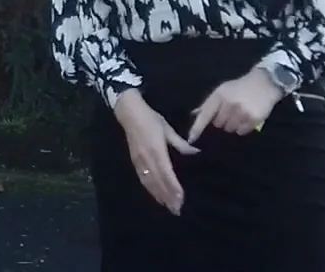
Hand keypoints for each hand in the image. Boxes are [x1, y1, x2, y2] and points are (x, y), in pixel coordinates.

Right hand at [112, 89, 199, 215]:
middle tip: (177, 210)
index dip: (174, 187)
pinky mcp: (135, 162)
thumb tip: (196, 152)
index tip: (181, 199)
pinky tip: (156, 197)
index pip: (167, 173)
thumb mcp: (167, 129)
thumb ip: (180, 143)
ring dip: (159, 196)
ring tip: (169, 207)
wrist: (129, 113)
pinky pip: (143, 179)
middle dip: (168, 197)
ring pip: (150, 183)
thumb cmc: (151, 119)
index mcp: (157, 150)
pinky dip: (150, 190)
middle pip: (158, 182)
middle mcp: (147, 158)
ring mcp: (139, 161)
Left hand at [187, 68, 284, 142]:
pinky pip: (242, 131)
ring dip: (232, 126)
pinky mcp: (253, 119)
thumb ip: (209, 103)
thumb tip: (194, 114)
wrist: (264, 83)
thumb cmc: (240, 87)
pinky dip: (242, 128)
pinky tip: (246, 118)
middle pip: (217, 124)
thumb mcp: (222, 90)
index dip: (197, 128)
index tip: (191, 139)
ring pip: (230, 129)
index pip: (205, 115)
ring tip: (238, 115)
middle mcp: (229, 104)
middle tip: (229, 114)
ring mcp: (241, 112)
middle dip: (221, 122)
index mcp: (219, 96)